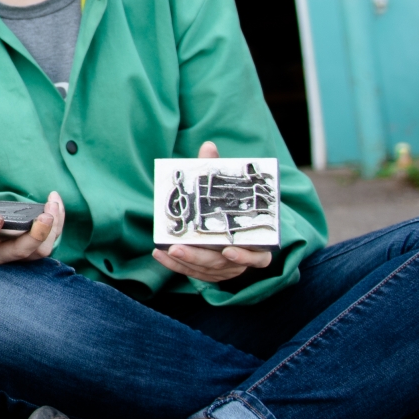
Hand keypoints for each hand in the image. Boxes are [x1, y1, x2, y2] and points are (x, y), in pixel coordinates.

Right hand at [0, 192, 64, 264]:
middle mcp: (1, 255)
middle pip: (21, 251)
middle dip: (35, 235)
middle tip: (44, 216)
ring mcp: (21, 253)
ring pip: (42, 250)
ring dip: (52, 228)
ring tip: (52, 205)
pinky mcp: (37, 247)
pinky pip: (52, 238)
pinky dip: (58, 220)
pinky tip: (55, 200)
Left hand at [150, 141, 274, 282]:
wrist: (233, 225)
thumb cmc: (232, 205)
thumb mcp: (227, 189)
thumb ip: (218, 171)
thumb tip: (208, 146)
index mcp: (257, 242)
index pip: (258, 256)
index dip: (245, 256)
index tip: (228, 250)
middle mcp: (243, 258)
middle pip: (223, 264)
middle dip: (199, 257)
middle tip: (179, 248)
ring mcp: (226, 269)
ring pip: (206, 271)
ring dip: (185, 262)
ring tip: (168, 250)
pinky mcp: (211, 273)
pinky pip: (193, 273)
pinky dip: (176, 266)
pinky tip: (160, 254)